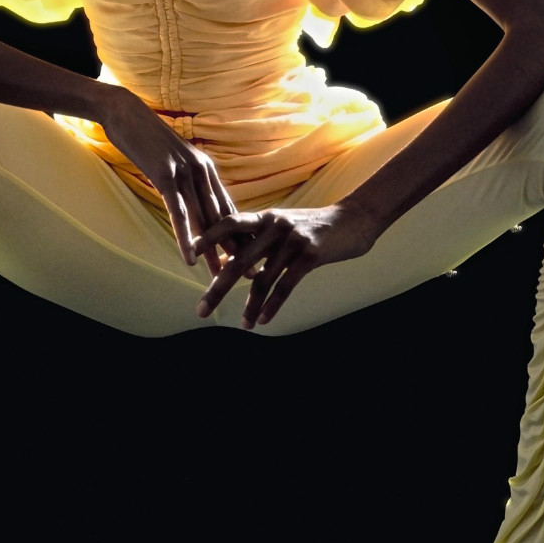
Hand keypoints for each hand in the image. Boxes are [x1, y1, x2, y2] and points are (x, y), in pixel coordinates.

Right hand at [99, 84, 244, 274]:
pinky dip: (186, 238)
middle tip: (248, 275)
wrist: (125, 112)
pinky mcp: (165, 176)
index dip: (241, 234)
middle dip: (236, 249)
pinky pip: (178, 214)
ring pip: (203, 220)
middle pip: (222, 218)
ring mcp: (184, 173)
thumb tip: (194, 200)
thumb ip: (187, 178)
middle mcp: (202, 171)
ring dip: (213, 251)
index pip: (228, 207)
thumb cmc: (147, 138)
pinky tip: (190, 258)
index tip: (252, 256)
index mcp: (207, 168)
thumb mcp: (174, 159)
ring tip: (220, 276)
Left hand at [193, 201, 380, 328]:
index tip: (190, 253)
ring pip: (263, 279)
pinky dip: (271, 305)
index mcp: (264, 217)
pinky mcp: (310, 255)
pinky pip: (285, 285)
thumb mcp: (281, 225)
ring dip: (250, 305)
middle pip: (239, 261)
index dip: (208, 236)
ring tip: (242, 325)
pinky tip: (262, 320)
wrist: (353, 220)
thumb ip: (255, 239)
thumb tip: (225, 259)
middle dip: (218, 288)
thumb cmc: (312, 226)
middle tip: (201, 310)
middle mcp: (274, 226)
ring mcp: (292, 240)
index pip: (229, 223)